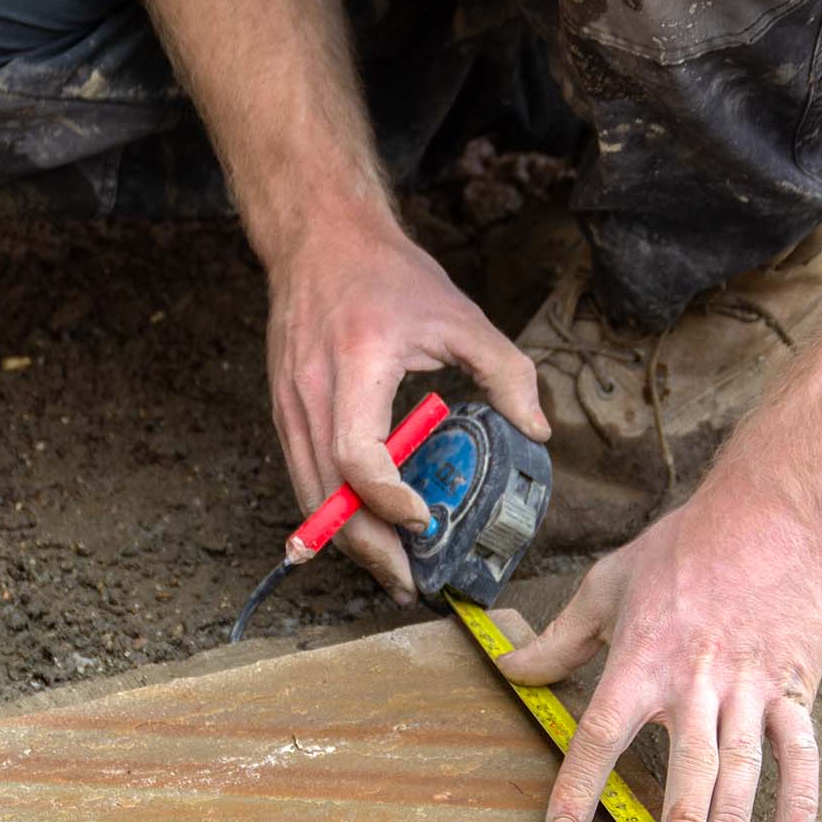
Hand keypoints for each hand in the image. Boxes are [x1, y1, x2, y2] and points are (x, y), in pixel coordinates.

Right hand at [266, 219, 549, 600]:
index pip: (355, 453)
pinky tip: (363, 538)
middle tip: (411, 582)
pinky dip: (331, 517)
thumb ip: (506, 372)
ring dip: (348, 544)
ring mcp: (289, 406)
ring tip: (392, 574)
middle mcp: (311, 393)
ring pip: (309, 497)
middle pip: (327, 494)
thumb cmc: (387, 275)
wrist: (320, 239)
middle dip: (369, 547)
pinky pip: (303, 480)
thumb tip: (537, 431)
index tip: (422, 519)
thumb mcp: (460, 316)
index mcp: (356, 365)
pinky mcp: (284, 414)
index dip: (386, 497)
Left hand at [497, 491, 821, 821]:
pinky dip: (800, 799)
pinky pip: (800, 750)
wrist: (770, 516)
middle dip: (678, 820)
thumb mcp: (608, 584)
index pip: (603, 730)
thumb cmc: (685, 550)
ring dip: (732, 821)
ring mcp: (749, 684)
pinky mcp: (794, 685)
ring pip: (742, 763)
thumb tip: (509, 669)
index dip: (580, 784)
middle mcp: (697, 678)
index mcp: (643, 657)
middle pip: (686, 760)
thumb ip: (560, 639)